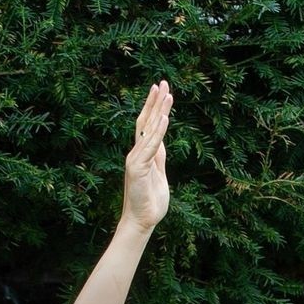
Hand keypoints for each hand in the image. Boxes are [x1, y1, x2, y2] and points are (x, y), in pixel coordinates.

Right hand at [121, 80, 172, 231]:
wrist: (141, 221)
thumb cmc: (150, 201)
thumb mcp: (158, 173)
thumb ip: (159, 156)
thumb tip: (162, 141)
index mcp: (143, 154)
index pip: (147, 125)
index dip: (154, 107)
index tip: (161, 90)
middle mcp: (137, 153)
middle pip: (146, 122)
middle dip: (155, 102)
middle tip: (163, 82)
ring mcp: (136, 160)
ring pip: (149, 130)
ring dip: (159, 111)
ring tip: (167, 93)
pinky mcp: (138, 168)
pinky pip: (151, 147)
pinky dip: (158, 132)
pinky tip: (165, 118)